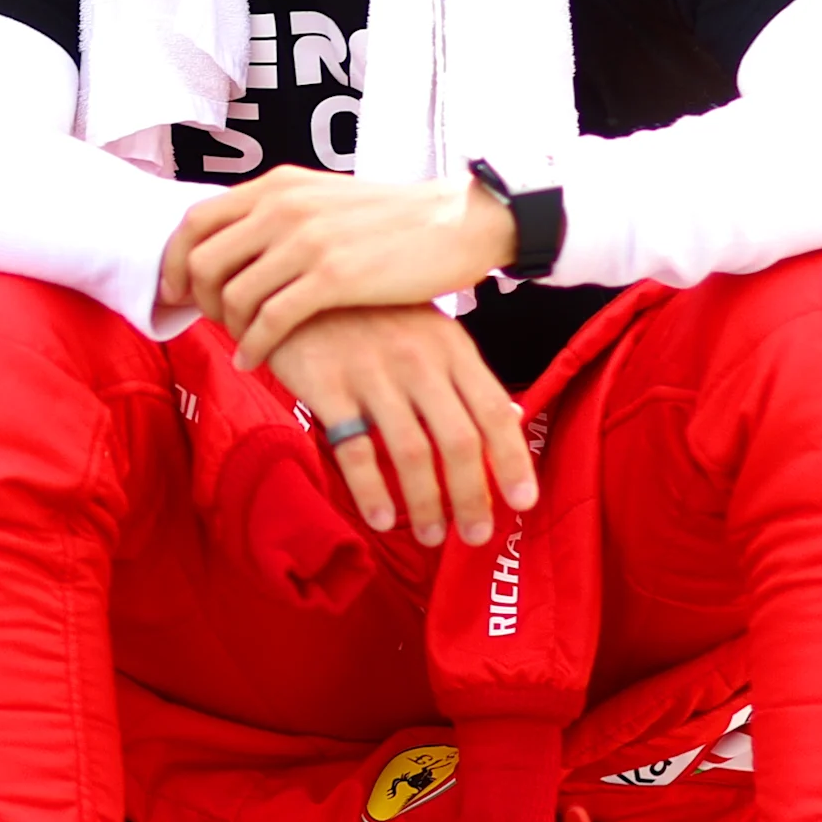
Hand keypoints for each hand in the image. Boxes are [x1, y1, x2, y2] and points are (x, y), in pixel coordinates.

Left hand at [161, 167, 517, 367]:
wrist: (456, 222)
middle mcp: (283, 206)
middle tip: (207, 325)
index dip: (174, 261)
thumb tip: (236, 244)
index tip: (175, 292)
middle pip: (201, 260)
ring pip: (231, 294)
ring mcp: (306, 241)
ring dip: (227, 328)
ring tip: (240, 343)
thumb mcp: (324, 199)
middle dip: (194, 300)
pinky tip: (256, 361)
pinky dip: (253, 347)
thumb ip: (279, 215)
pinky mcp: (332, 277)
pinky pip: (269, 321)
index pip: (196, 221)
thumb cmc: (392, 220)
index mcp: (278, 185)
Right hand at [265, 304, 537, 547]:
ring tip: (430, 536)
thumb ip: (464, 376)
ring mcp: (373, 373)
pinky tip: (380, 518)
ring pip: (412, 453)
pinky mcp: (328, 386)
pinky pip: (355, 450)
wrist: (297, 284)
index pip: (495, 412)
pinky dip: (371, 491)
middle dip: (473, 497)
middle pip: (459, 441)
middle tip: (475, 535)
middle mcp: (418, 360)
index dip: (512, 462)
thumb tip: (510, 420)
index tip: (524, 503)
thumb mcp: (428, 331)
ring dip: (426, 504)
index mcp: (451, 348)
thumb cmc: (370, 315)